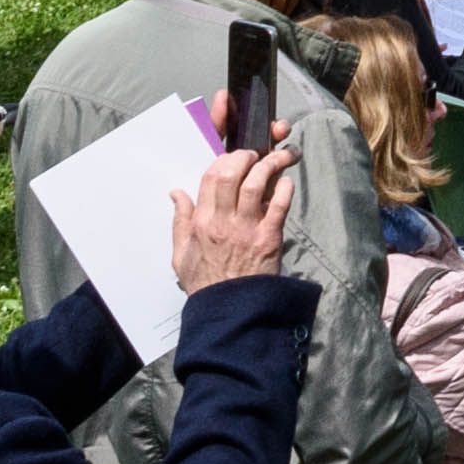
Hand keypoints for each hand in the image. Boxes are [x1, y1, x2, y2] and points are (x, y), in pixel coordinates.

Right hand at [168, 143, 297, 291]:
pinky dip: (285, 189)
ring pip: (257, 184)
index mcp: (201, 223)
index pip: (210, 178)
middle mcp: (223, 222)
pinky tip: (287, 182)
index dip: (223, 160)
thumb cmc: (205, 281)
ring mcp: (247, 229)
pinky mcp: (269, 238)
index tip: (234, 158)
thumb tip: (176, 193)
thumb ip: (180, 221)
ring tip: (279, 157)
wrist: (229, 309)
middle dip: (246, 156)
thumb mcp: (181, 253)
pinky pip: (279, 206)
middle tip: (256, 155)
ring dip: (271, 164)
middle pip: (232, 174)